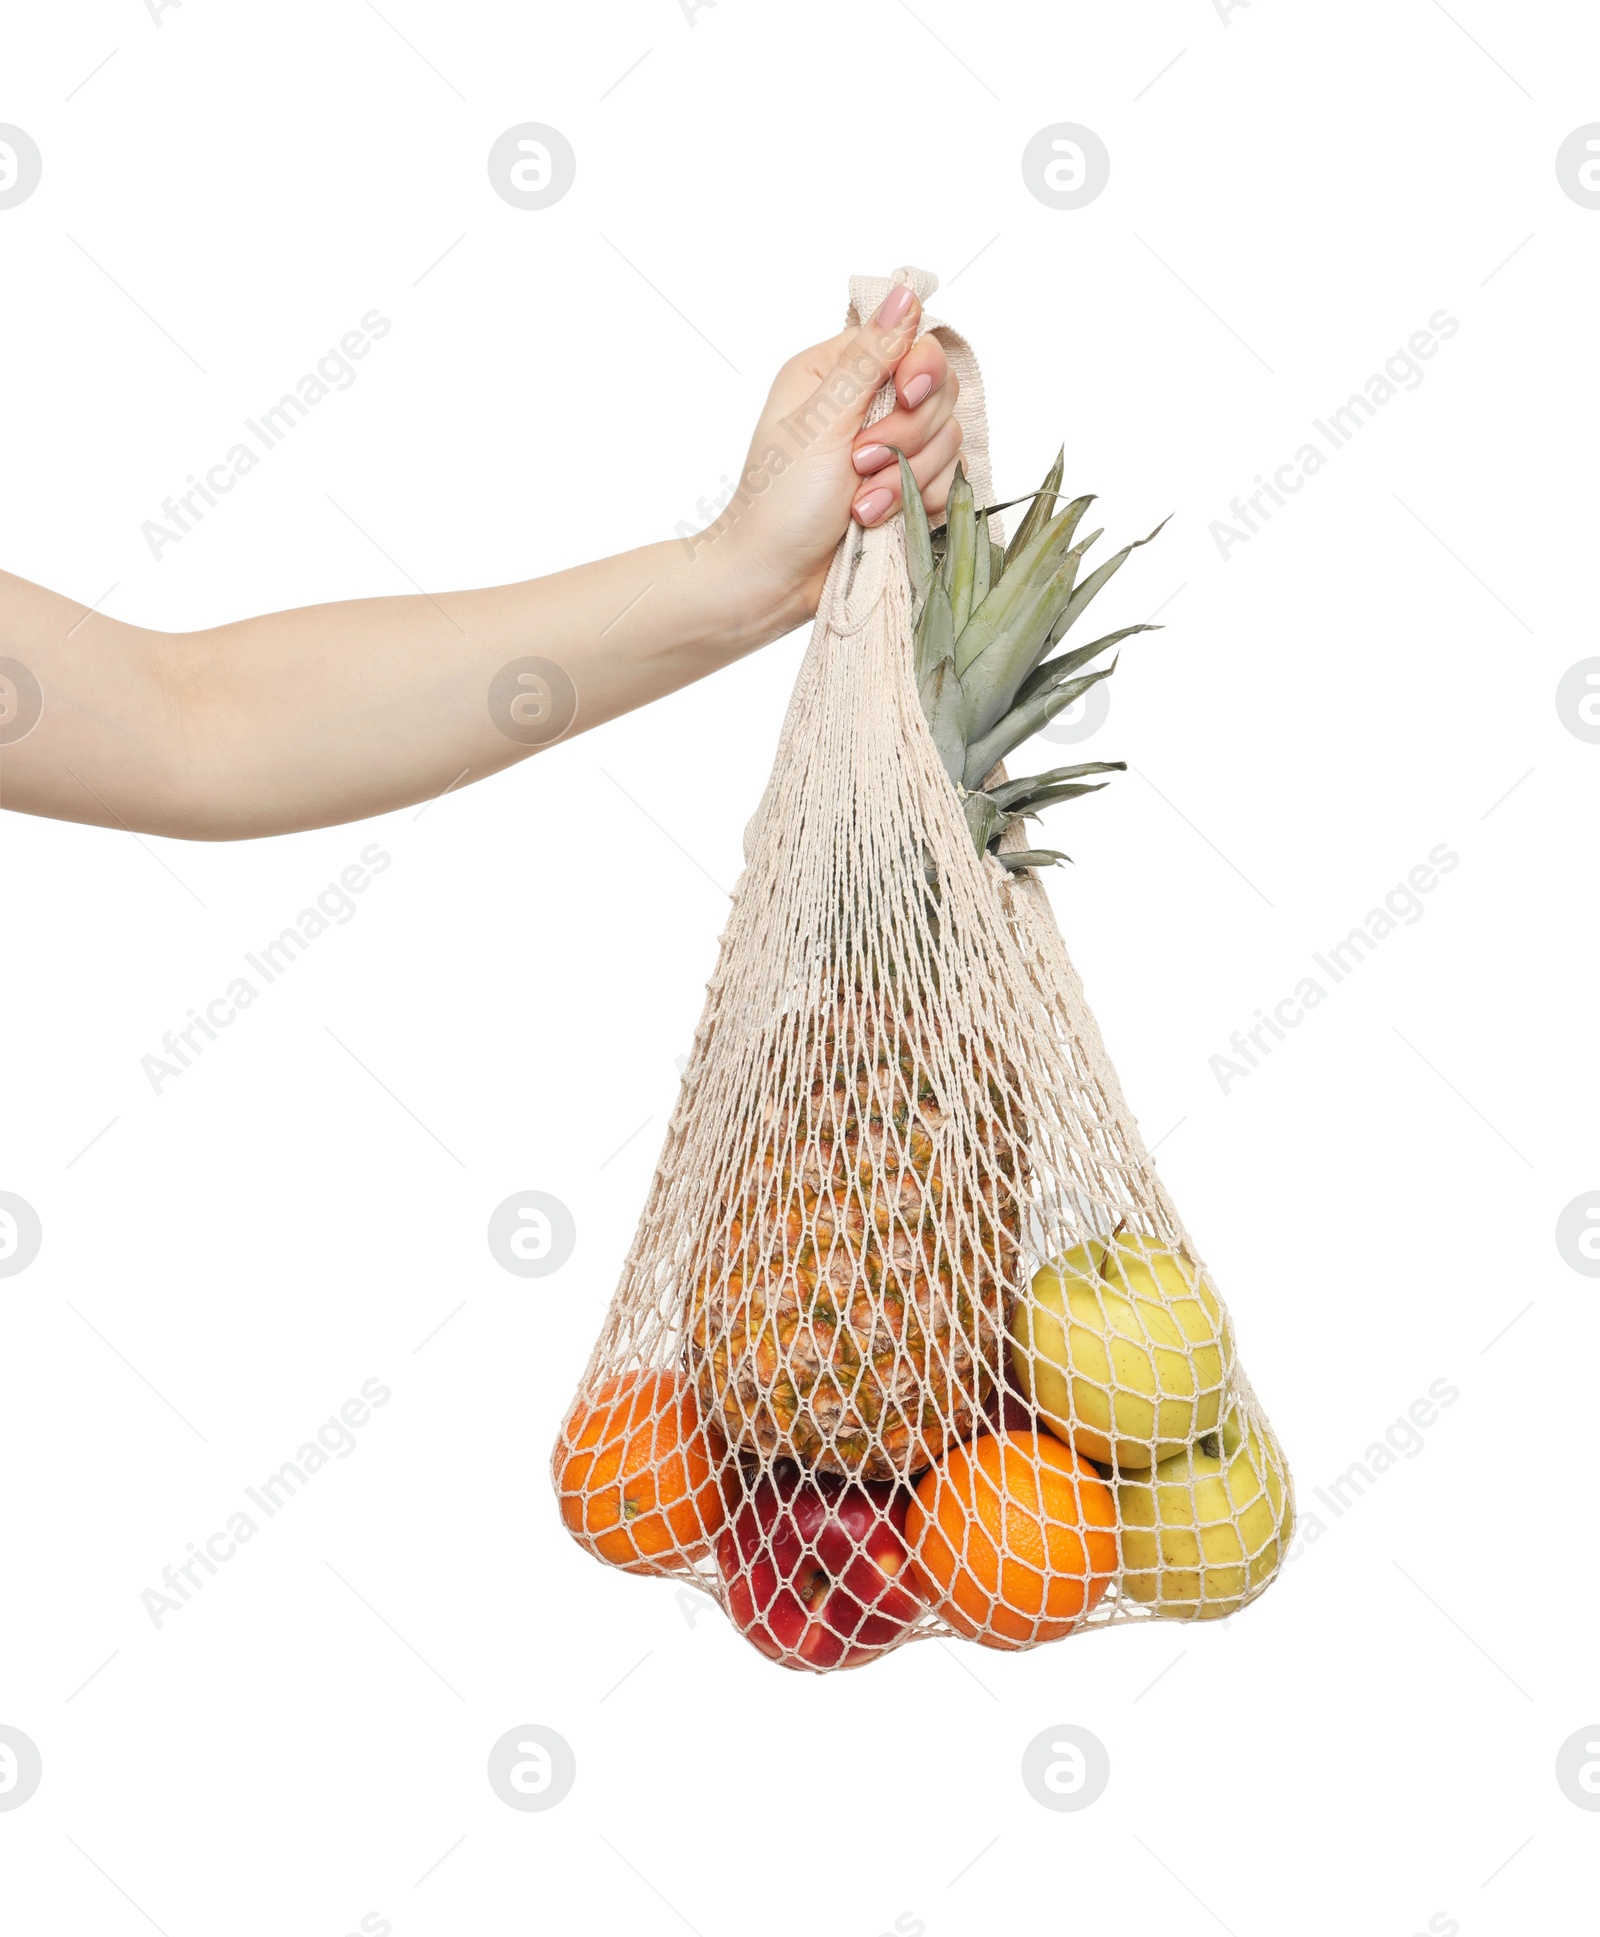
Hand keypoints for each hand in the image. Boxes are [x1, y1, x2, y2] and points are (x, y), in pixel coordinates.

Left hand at [710, 284, 963, 627]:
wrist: (773, 580)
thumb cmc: (779, 502)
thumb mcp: (821, 421)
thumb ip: (869, 358)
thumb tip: (905, 293)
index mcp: (836, 373)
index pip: (914, 344)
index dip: (921, 372)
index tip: (906, 399)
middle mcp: (865, 403)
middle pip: (939, 393)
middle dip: (908, 437)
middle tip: (860, 464)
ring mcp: (889, 448)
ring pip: (947, 441)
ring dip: (905, 479)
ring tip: (861, 506)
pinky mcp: (904, 488)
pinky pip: (944, 482)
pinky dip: (916, 504)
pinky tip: (877, 521)